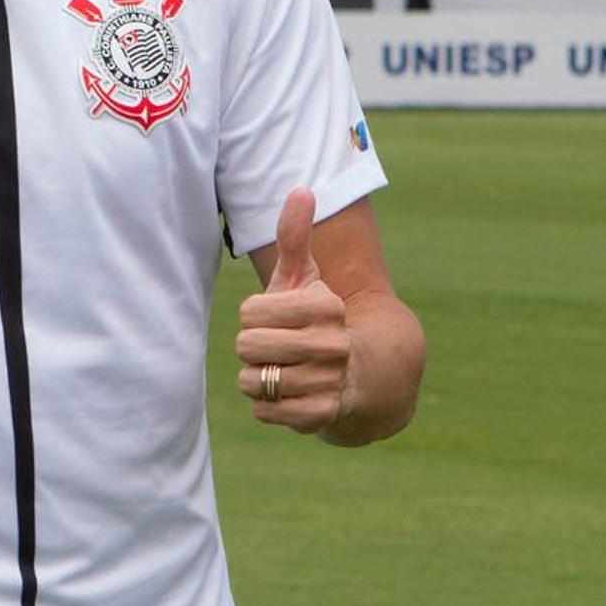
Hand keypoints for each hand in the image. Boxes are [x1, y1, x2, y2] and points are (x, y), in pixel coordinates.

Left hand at [236, 189, 353, 433]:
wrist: (357, 374)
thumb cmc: (316, 318)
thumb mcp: (304, 277)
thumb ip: (295, 236)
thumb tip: (301, 189)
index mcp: (327, 306)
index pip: (249, 312)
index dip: (253, 316)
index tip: (276, 318)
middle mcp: (334, 344)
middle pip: (247, 346)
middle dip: (252, 348)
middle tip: (275, 347)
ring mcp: (329, 382)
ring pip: (253, 380)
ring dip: (256, 377)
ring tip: (281, 370)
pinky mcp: (321, 416)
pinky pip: (264, 410)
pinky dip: (265, 404)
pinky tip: (286, 393)